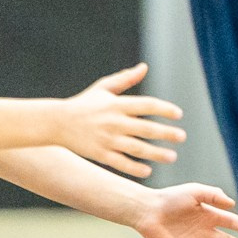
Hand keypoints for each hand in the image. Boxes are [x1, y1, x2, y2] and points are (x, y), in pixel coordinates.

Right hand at [55, 63, 184, 177]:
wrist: (55, 122)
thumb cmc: (83, 104)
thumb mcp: (103, 88)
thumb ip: (125, 79)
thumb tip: (144, 67)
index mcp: (117, 104)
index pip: (146, 105)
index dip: (164, 109)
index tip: (178, 114)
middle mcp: (114, 122)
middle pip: (145, 128)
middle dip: (166, 133)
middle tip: (182, 137)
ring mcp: (107, 139)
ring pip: (136, 148)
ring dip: (156, 153)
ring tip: (172, 157)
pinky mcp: (99, 154)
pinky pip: (120, 163)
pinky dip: (134, 168)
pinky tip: (148, 171)